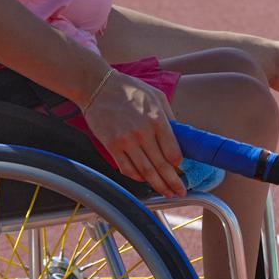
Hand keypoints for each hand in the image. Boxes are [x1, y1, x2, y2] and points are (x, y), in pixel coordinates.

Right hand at [82, 71, 185, 197]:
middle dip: (173, 183)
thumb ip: (169, 117)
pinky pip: (126, 168)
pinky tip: (143, 180)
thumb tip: (179, 136)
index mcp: (157, 120)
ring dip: (157, 185)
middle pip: (162, 166)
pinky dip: (136, 177)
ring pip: (145, 171)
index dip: (179, 165)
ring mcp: (126, 141)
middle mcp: (143, 133)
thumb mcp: (156, 96)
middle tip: (180, 193)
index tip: (182, 170)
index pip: (173, 152)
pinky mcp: (112, 146)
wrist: (97, 86)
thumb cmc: (129, 89)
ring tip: (166, 193)